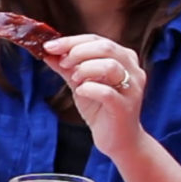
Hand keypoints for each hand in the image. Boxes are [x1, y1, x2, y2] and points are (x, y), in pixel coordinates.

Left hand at [43, 35, 146, 157]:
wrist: (119, 141)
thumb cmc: (102, 110)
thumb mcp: (81, 84)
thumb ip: (67, 68)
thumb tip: (48, 53)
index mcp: (123, 58)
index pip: (97, 40)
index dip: (71, 41)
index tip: (50, 46)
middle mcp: (133, 70)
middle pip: (105, 47)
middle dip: (77, 52)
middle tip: (62, 62)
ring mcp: (132, 88)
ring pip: (110, 66)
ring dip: (85, 68)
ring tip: (74, 79)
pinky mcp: (125, 107)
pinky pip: (107, 92)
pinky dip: (89, 89)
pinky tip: (81, 92)